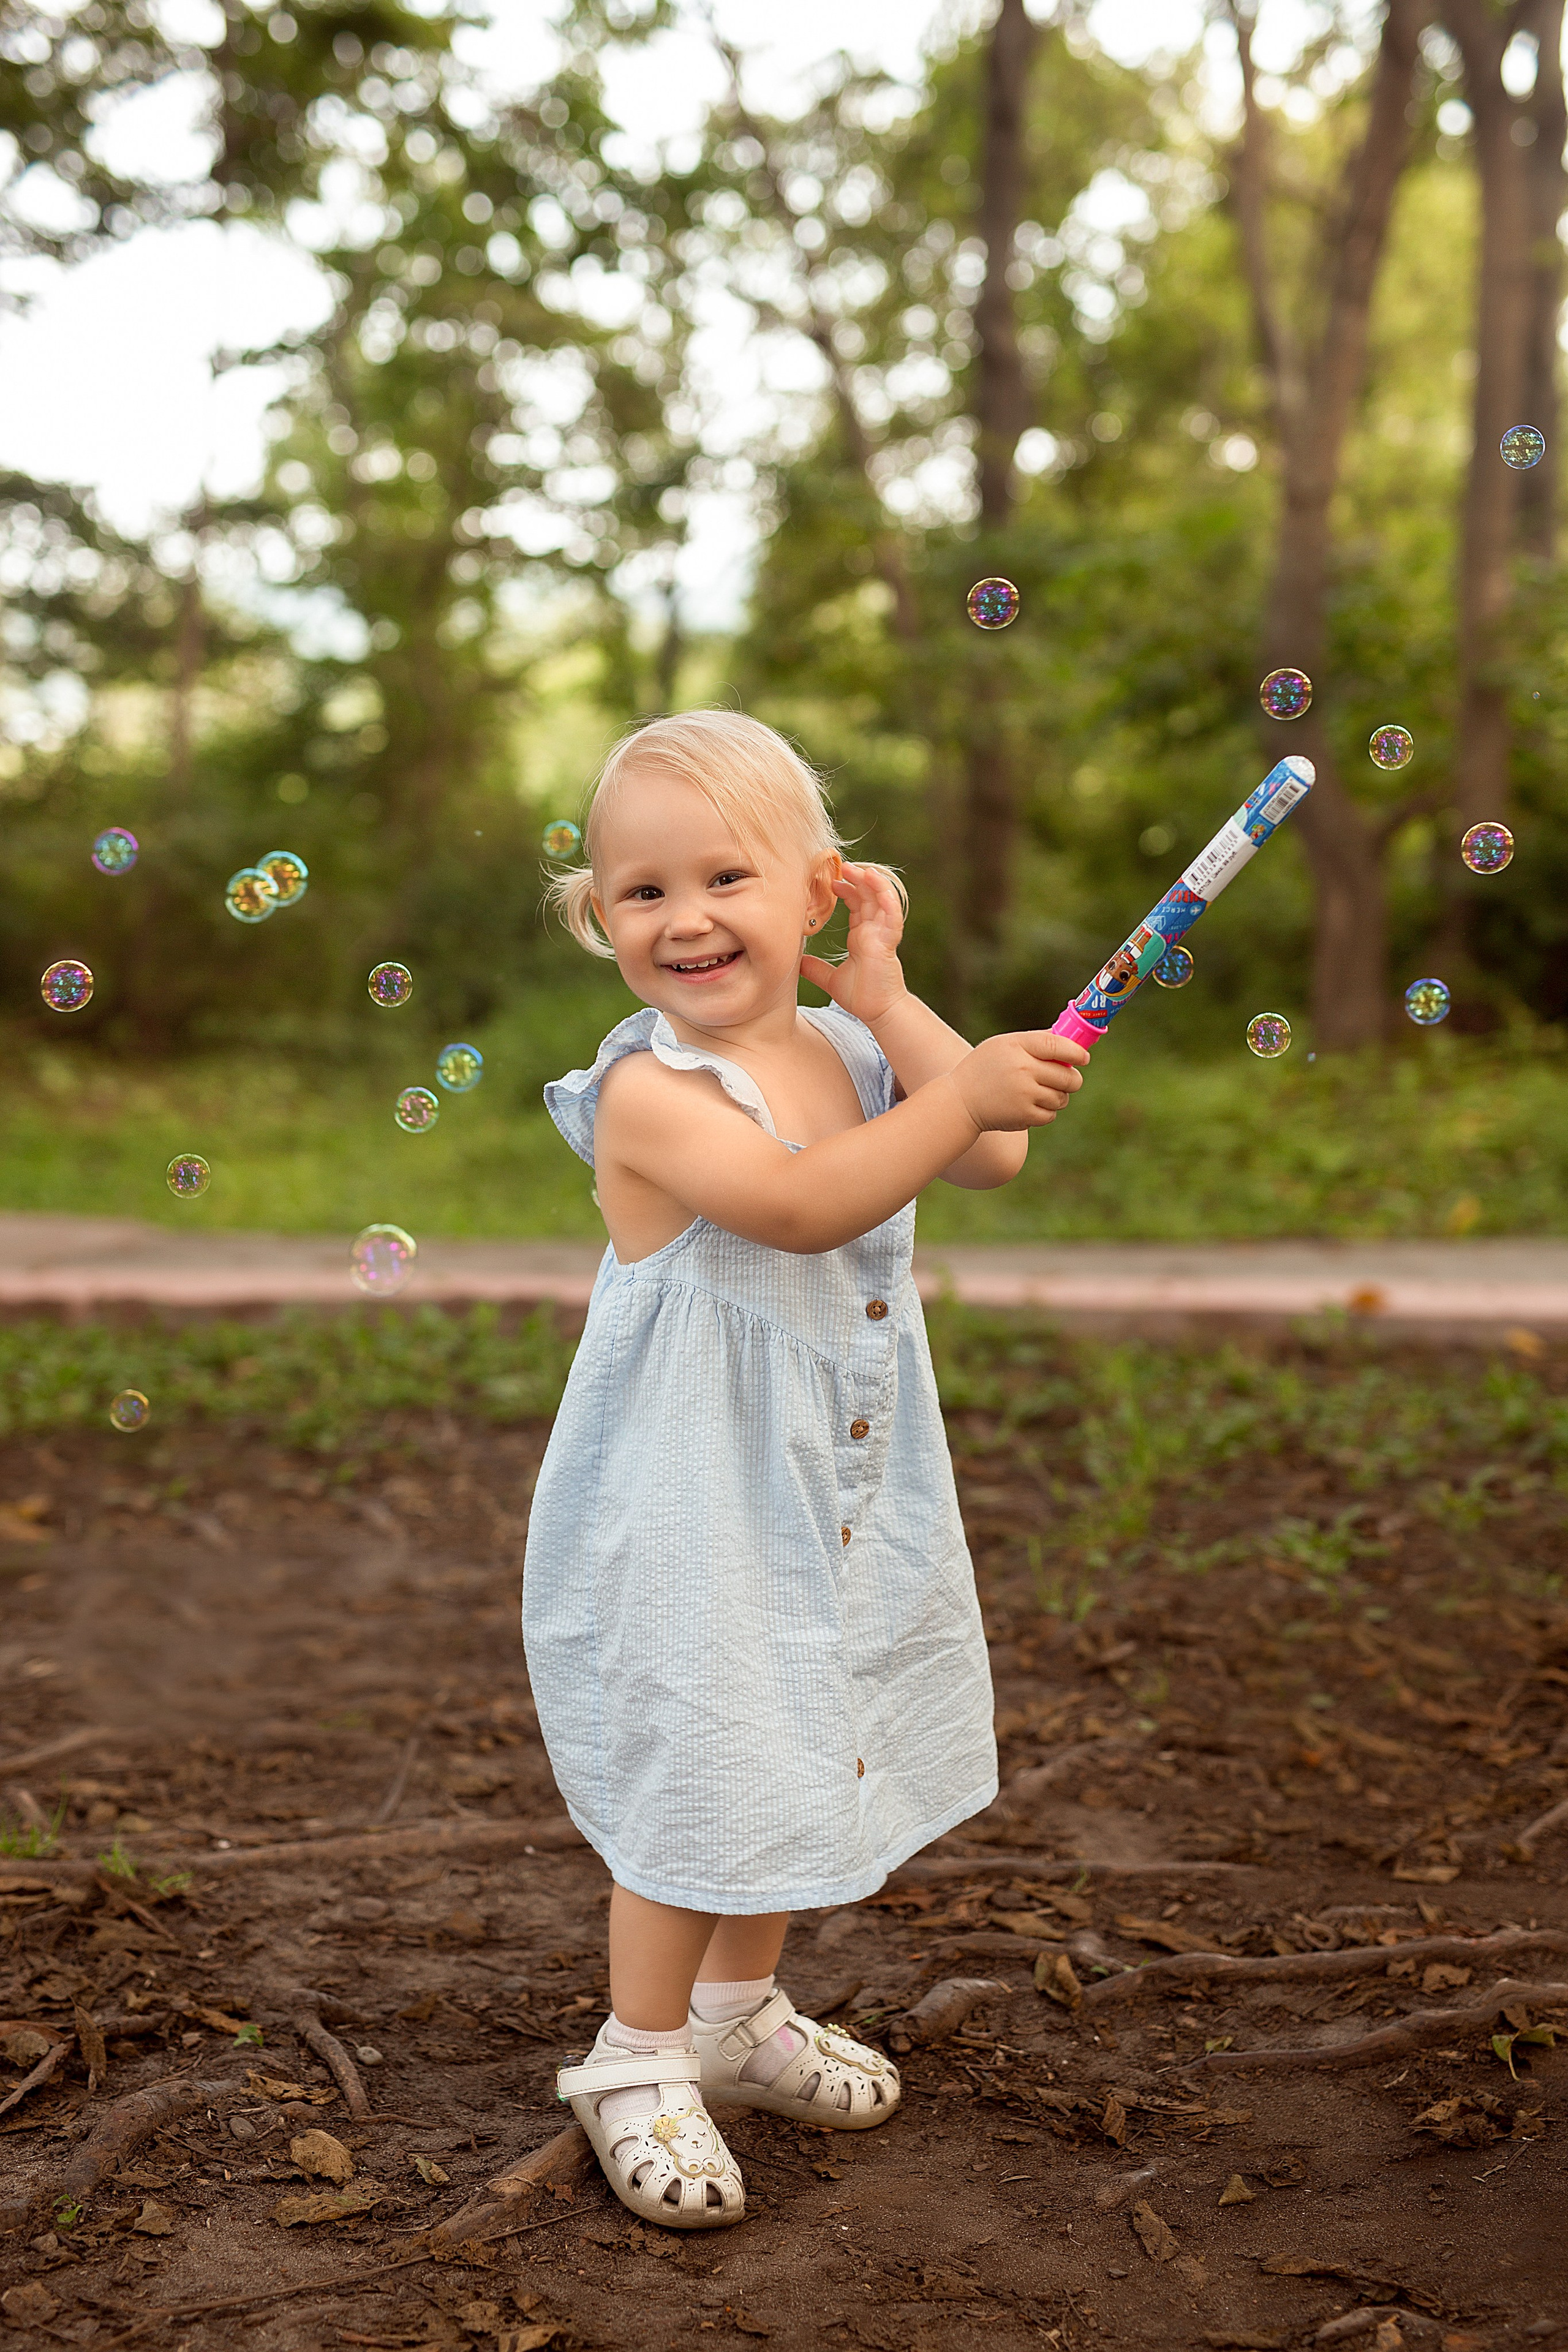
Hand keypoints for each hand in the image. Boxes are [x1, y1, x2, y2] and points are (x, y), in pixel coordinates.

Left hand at [800, 861, 907, 1026]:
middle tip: (841, 866)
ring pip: (881, 899)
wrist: (877, 1011)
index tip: (831, 881)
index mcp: (862, 936)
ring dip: (871, 881)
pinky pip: (891, 913)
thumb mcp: (830, 979)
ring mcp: (882, 934)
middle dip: (856, 879)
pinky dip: (886, 896)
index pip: (856, 904)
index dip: (846, 890)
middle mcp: (873, 931)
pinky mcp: (889, 941)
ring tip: (857, 868)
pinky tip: (876, 882)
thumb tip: (797, 962)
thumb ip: (815, 969)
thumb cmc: (860, 996)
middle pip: (867, 896)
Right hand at [948, 1031, 1090, 1132]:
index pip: (1057, 1045)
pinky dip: (1046, 1112)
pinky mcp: (1024, 1115)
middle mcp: (1022, 1069)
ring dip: (1058, 1097)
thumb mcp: (1003, 1046)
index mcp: (1017, 1046)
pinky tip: (1031, 1106)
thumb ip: (1034, 1042)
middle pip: (1067, 1076)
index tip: (1084, 1058)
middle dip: (1072, 1079)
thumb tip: (1069, 1040)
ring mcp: (1024, 1094)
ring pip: (1062, 1097)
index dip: (1076, 1052)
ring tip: (1041, 1093)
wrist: (960, 1101)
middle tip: (1068, 1079)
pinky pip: (1051, 1114)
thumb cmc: (984, 1069)